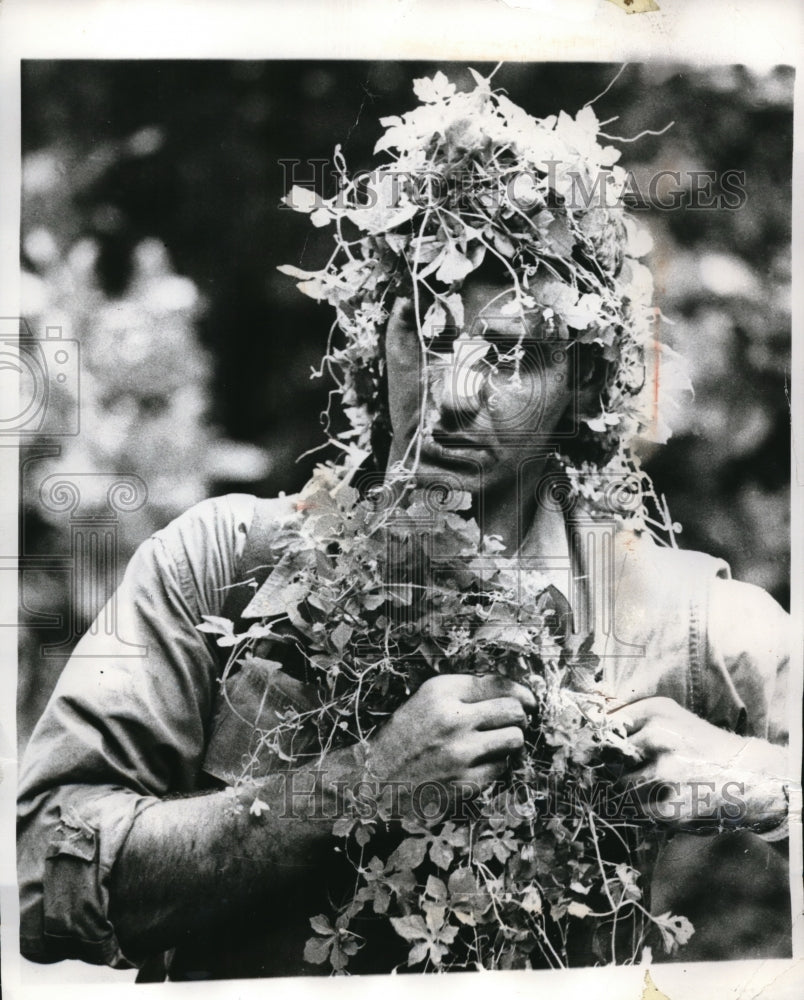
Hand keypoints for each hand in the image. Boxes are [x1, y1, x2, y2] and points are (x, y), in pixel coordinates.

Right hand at [365, 673, 535, 807]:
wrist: (375, 779)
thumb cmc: (402, 737)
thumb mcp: (426, 700)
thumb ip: (463, 692)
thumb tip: (511, 693)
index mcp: (441, 692)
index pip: (497, 683)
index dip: (520, 691)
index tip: (527, 700)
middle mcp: (453, 718)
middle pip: (513, 710)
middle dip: (519, 716)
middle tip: (515, 722)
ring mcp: (461, 752)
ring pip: (514, 738)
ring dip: (511, 740)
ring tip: (499, 742)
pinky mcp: (466, 781)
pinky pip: (501, 767)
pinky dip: (496, 764)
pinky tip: (480, 763)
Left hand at [607, 696, 787, 831]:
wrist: (749, 775)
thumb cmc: (699, 744)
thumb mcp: (669, 716)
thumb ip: (630, 717)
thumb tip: (589, 719)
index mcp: (655, 711)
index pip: (603, 725)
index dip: (596, 740)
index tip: (596, 750)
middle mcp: (658, 737)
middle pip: (606, 758)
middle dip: (612, 767)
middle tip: (626, 771)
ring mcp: (666, 773)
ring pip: (619, 786)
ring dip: (627, 791)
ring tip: (652, 788)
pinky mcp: (673, 807)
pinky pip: (636, 812)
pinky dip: (643, 811)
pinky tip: (663, 802)